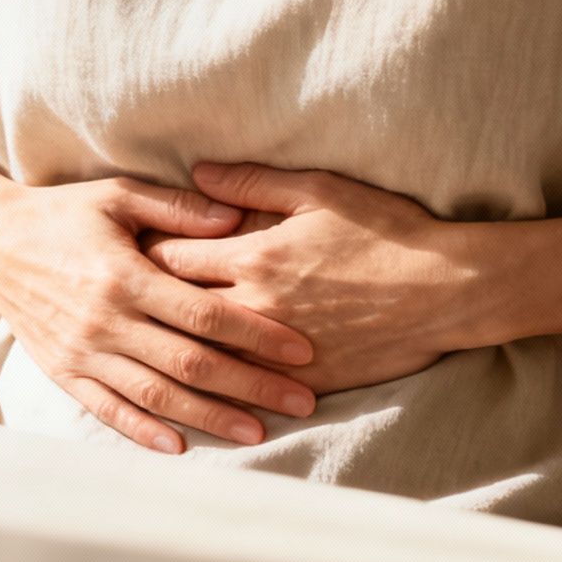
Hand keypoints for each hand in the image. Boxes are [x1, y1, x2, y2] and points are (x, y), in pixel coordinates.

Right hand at [0, 177, 321, 453]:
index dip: (256, 334)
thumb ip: (178, 209)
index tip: (302, 350)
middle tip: (301, 402)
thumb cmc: (61, 213)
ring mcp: (82, 351)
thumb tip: (237, 218)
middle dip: (251, 385)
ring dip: (210, 418)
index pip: (204, 314)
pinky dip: (143, 431)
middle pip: (190, 364)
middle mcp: (105, 321)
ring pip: (156, 396)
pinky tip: (180, 446)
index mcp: (126, 276)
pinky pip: (108, 409)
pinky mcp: (63, 371)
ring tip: (257, 433)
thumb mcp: (118, 195)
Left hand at [138, 162, 484, 396]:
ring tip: (141, 347)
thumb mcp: (319, 190)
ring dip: (170, 355)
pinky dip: (215, 389)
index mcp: (255, 256)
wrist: (448, 290)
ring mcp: (280, 351)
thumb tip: (197, 171)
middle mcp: (257, 308)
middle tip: (113, 302)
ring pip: (203, 360)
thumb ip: (251, 181)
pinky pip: (245, 390)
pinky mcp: (306, 380)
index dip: (139, 254)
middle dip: (143, 307)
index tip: (119, 252)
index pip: (171, 258)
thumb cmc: (386, 231)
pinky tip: (192, 389)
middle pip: (176, 312)